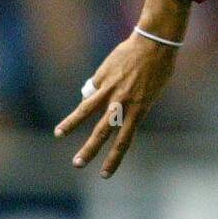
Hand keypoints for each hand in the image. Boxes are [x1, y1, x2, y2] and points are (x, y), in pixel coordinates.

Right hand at [54, 32, 177, 177]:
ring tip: (59, 134)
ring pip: (87, 110)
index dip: (114, 158)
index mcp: (140, 110)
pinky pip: (93, 88)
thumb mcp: (151, 93)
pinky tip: (99, 85)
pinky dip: (91, 92)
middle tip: (77, 164)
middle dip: (90, 149)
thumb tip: (104, 108)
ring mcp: (111, 90)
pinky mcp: (102, 77)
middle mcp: (123, 103)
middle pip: (103, 131)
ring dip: (72, 124)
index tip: (104, 174)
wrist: (155, 44)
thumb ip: (130, 104)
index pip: (125, 140)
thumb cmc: (159, 69)